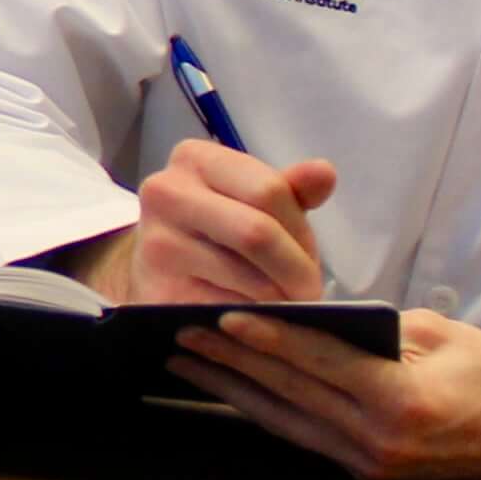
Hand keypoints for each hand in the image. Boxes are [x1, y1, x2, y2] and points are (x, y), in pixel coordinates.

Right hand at [88, 139, 341, 304]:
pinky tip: (257, 319)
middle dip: (296, 269)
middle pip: (256, 232)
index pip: (269, 189)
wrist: (156, 269)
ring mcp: (156, 244)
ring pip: (247, 278)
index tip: (307, 252)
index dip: (299, 228)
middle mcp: (166, 193)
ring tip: (286, 304)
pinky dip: (254, 321)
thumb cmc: (217, 229)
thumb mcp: (253, 201)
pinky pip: (228, 311)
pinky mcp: (157, 292)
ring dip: (280, 299)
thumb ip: (291, 190)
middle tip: (309, 291)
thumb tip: (324, 172)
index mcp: (194, 158)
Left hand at [169, 309, 480, 479]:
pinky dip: (262, 411)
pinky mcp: (364, 473)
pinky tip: (228, 390)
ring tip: (184, 361)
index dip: (269, 338)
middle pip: (290, 392)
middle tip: (179, 334)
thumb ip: (374, 332)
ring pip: (285, 419)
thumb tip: (309, 321)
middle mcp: (380, 440)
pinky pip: (301, 436)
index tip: (221, 318)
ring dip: (232, 389)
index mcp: (403, 401)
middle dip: (230, 362)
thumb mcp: (439, 336)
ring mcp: (369, 463)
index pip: (320, 363)